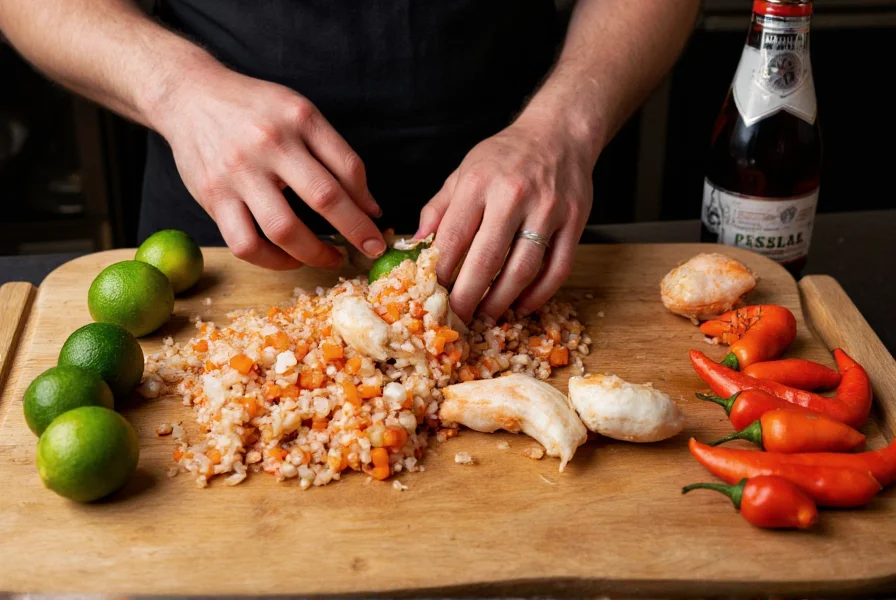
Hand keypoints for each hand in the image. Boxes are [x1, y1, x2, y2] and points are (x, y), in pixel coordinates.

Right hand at [153, 66, 384, 268]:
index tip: (377, 224)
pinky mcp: (213, 197)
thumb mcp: (299, 113)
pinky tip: (289, 258)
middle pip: (324, 197)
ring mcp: (238, 173)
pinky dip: (273, 261)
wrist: (190, 96)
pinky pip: (245, 244)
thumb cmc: (254, 109)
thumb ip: (336, 155)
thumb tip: (370, 207)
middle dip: (356, 230)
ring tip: (331, 258)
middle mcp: (269, 144)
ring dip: (316, 253)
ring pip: (283, 229)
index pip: (348, 167)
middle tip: (371, 249)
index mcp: (299, 118)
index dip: (368, 202)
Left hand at [417, 115, 594, 321]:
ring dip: (502, 301)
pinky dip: (539, 294)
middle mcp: (513, 196)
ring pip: (524, 269)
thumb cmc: (506, 156)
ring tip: (487, 317)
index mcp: (479, 183)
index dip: (441, 273)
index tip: (431, 296)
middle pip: (487, 259)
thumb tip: (415, 247)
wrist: (558, 132)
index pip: (454, 238)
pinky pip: (558, 268)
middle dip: (468, 297)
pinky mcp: (575, 221)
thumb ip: (438, 210)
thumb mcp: (464, 173)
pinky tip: (522, 306)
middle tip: (458, 319)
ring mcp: (547, 209)